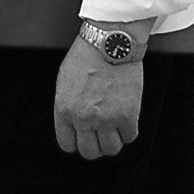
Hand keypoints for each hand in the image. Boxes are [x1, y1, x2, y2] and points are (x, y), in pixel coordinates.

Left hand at [53, 38, 142, 159]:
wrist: (110, 41)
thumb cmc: (88, 54)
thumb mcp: (65, 80)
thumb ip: (68, 105)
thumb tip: (73, 123)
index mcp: (64, 110)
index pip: (67, 144)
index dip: (77, 140)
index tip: (84, 135)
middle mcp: (83, 118)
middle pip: (89, 152)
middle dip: (95, 143)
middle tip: (101, 132)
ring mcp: (106, 119)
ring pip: (111, 149)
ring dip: (113, 139)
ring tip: (115, 124)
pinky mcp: (128, 116)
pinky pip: (129, 136)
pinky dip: (129, 130)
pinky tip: (126, 116)